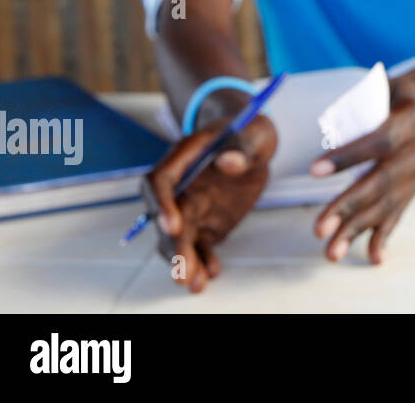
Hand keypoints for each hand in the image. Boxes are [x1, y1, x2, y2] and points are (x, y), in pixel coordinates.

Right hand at [142, 114, 277, 293]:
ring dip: (184, 260)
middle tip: (182, 271)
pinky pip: (200, 244)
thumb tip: (227, 162)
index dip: (163, 204)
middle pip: (166, 217)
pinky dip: (204, 259)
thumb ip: (242, 147)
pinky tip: (212, 272)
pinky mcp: (205, 221)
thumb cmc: (248, 130)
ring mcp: (191, 205)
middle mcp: (180, 185)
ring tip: (193, 284)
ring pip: (179, 237)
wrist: (252, 142)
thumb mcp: (253, 132)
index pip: (160, 181)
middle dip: (173, 245)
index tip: (174, 225)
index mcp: (183, 157)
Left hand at [309, 50, 414, 263]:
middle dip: (349, 208)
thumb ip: (360, 106)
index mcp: (412, 118)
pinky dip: (384, 236)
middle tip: (319, 229)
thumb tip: (326, 127)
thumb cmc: (404, 91)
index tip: (314, 171)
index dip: (348, 157)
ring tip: (332, 252)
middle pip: (383, 182)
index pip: (379, 141)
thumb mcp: (386, 86)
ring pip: (390, 204)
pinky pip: (401, 212)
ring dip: (359, 230)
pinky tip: (371, 258)